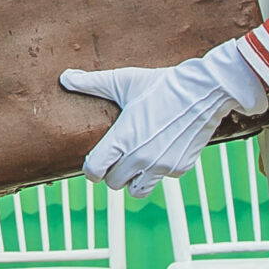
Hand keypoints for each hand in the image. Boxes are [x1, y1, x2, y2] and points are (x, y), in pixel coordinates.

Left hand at [58, 41, 268, 196]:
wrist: (204, 91)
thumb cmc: (161, 84)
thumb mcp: (124, 81)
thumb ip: (92, 83)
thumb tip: (64, 78)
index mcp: (123, 138)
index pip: (94, 171)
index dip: (91, 169)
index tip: (94, 163)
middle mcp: (140, 157)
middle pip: (114, 183)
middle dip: (112, 172)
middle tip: (117, 157)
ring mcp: (162, 165)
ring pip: (137, 190)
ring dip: (133, 180)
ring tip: (134, 162)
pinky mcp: (180, 168)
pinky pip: (161, 179)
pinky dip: (158, 171)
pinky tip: (160, 151)